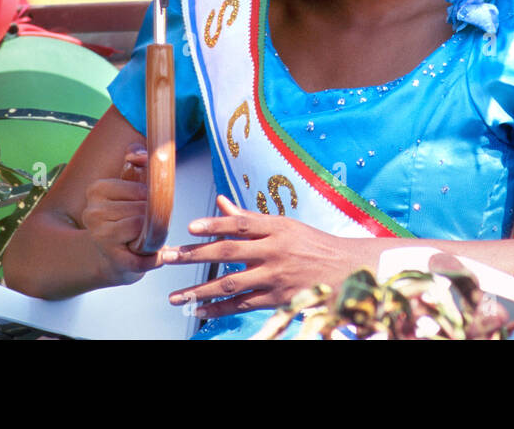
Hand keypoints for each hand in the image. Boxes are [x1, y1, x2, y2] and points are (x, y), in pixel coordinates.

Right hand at [81, 143, 162, 284]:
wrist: (114, 254)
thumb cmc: (127, 216)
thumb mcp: (133, 185)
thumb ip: (138, 161)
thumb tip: (135, 153)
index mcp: (97, 189)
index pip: (141, 190)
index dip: (152, 198)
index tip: (147, 206)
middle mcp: (93, 212)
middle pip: (142, 209)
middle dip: (153, 217)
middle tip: (149, 224)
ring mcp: (99, 236)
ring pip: (142, 229)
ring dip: (155, 235)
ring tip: (148, 236)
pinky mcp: (112, 259)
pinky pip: (141, 258)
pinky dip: (155, 258)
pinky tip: (157, 255)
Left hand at [158, 195, 380, 318]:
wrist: (347, 270)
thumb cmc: (311, 244)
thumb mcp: (284, 225)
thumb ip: (249, 218)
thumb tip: (220, 202)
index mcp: (276, 227)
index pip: (240, 224)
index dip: (214, 224)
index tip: (189, 227)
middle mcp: (274, 250)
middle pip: (228, 252)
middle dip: (194, 254)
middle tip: (167, 257)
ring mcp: (276, 276)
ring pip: (231, 283)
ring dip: (199, 290)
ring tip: (175, 296)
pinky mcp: (277, 298)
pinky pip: (243, 305)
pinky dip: (220, 309)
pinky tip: (200, 311)